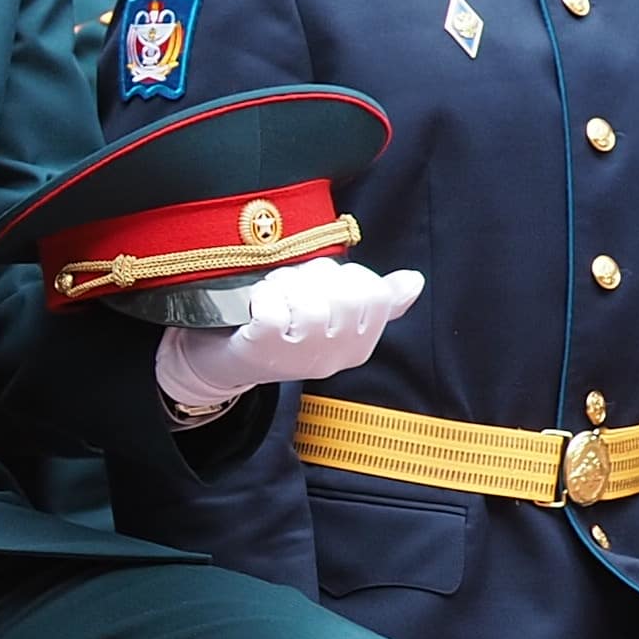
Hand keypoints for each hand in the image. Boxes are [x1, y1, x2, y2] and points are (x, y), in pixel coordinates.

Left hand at [157, 261, 423, 415]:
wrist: (224, 363)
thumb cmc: (282, 331)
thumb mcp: (332, 317)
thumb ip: (377, 300)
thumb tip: (415, 281)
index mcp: (360, 345)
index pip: (375, 293)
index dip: (345, 276)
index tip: (320, 285)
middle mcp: (336, 355)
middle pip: (346, 293)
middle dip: (315, 276)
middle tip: (292, 287)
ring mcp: (302, 355)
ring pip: (311, 300)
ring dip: (286, 284)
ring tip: (273, 295)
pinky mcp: (266, 349)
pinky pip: (275, 307)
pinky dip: (262, 296)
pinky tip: (255, 306)